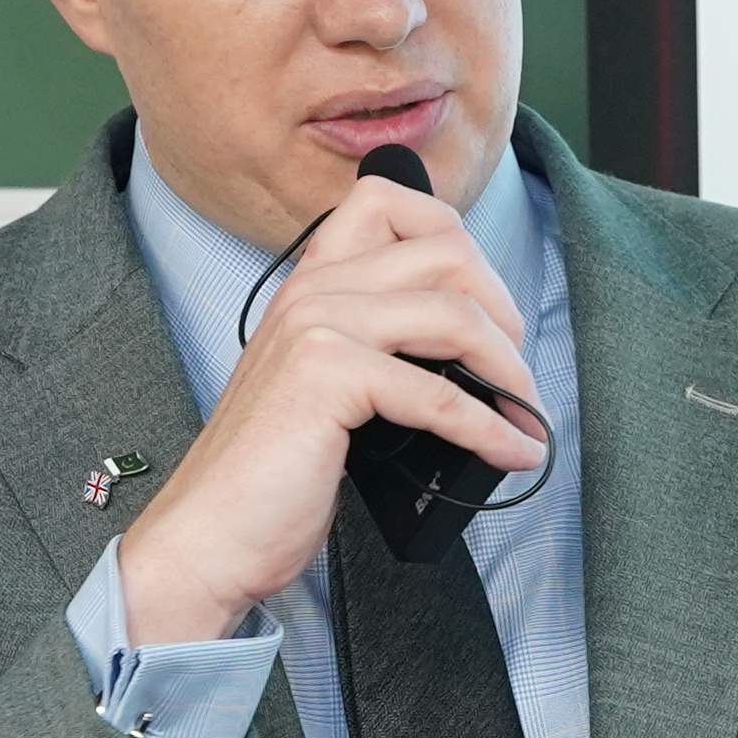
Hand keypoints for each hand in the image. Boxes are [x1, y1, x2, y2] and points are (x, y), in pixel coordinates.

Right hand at [106, 170, 545, 647]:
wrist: (210, 535)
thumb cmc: (269, 477)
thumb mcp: (324, 390)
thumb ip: (377, 350)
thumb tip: (474, 357)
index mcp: (310, 285)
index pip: (390, 202)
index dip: (460, 244)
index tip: (489, 310)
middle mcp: (312, 291)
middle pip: (445, 251)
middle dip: (503, 310)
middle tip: (515, 372)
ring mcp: (317, 326)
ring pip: (456, 315)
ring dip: (510, 371)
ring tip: (526, 415)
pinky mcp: (327, 375)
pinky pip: (440, 393)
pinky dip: (492, 428)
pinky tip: (513, 452)